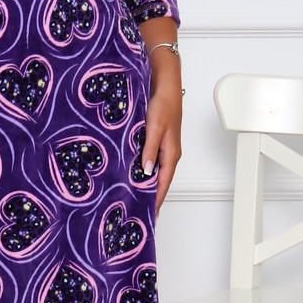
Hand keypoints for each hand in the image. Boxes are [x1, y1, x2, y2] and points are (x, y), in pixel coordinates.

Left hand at [142, 81, 182, 216]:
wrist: (165, 87)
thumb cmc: (163, 105)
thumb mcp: (154, 129)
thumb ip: (150, 150)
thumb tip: (146, 172)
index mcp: (171, 154)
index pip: (163, 184)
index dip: (156, 200)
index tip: (149, 215)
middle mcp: (168, 154)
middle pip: (159, 181)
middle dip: (150, 197)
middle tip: (138, 212)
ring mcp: (162, 148)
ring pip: (153, 172)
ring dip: (145, 184)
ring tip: (134, 199)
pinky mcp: (155, 142)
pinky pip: (149, 161)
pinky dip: (142, 171)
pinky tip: (132, 175)